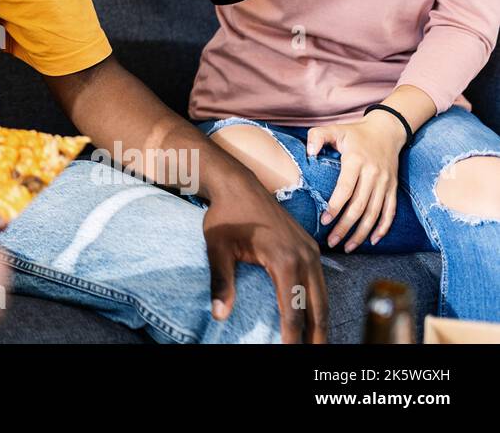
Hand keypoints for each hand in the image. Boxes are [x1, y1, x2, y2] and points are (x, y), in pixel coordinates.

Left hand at [202, 178, 327, 342]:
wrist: (238, 184)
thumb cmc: (225, 216)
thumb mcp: (217, 248)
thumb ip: (221, 282)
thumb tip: (219, 315)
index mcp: (284, 259)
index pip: (293, 310)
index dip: (292, 337)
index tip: (290, 353)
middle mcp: (305, 256)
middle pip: (317, 308)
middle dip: (316, 335)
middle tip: (314, 357)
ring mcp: (311, 251)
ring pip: (323, 296)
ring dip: (321, 321)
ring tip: (317, 344)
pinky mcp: (310, 247)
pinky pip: (320, 282)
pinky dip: (320, 303)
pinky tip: (314, 317)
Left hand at [307, 114, 405, 251]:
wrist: (387, 130)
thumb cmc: (355, 133)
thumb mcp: (334, 129)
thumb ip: (317, 137)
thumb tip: (309, 153)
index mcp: (356, 161)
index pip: (346, 188)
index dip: (336, 206)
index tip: (325, 220)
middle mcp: (373, 174)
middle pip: (360, 206)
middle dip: (346, 226)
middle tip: (332, 242)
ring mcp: (385, 183)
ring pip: (375, 213)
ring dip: (362, 233)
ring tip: (348, 246)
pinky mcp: (393, 188)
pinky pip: (390, 211)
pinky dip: (383, 227)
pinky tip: (373, 240)